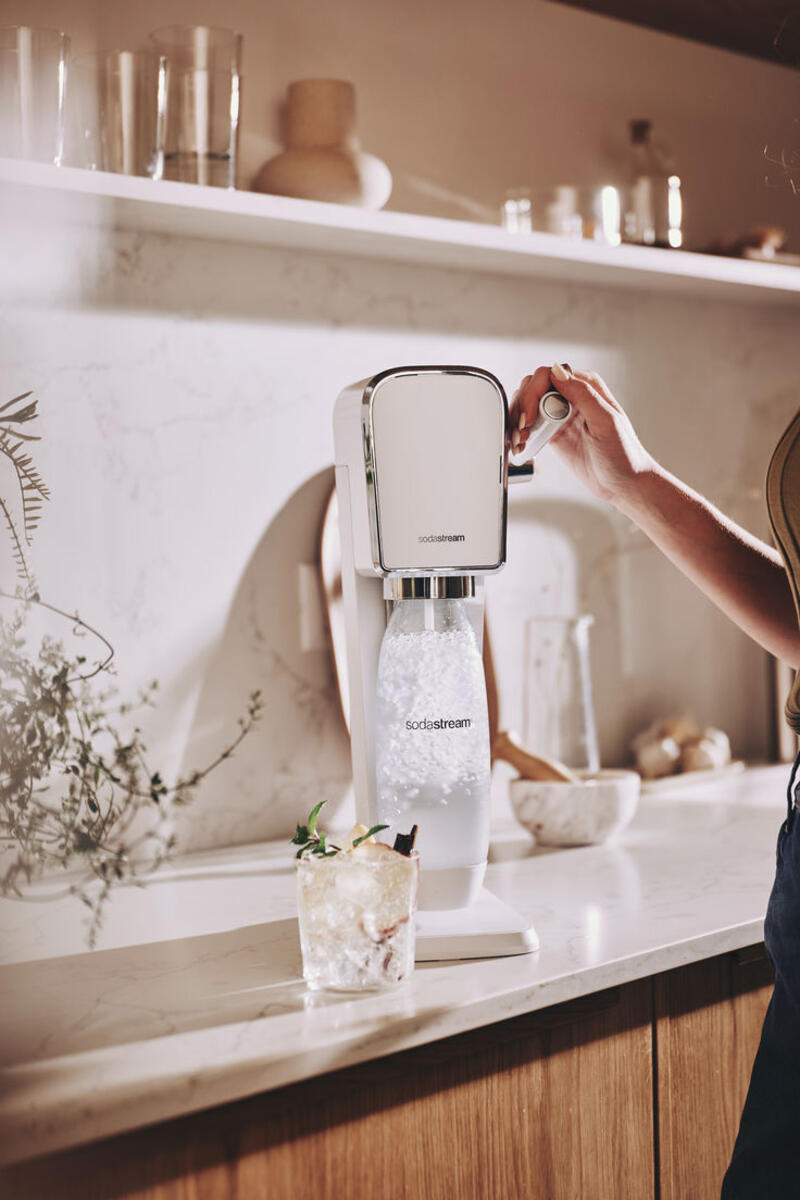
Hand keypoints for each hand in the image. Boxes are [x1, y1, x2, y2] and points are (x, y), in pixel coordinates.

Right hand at [508, 364, 655, 509]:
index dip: (533, 393)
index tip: (530, 416)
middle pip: (533, 387)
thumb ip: (583, 394)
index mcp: (586, 387)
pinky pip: (530, 425)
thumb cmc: (623, 454)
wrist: (623, 484)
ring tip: (521, 440)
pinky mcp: (553, 433)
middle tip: (523, 430)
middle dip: (522, 407)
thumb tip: (558, 372)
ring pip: (527, 405)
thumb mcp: (606, 421)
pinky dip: (521, 432)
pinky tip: (522, 444)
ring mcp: (560, 415)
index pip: (548, 375)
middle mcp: (572, 396)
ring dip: (518, 420)